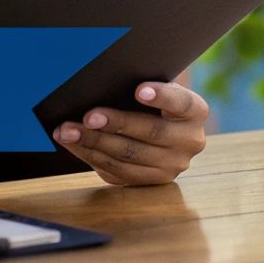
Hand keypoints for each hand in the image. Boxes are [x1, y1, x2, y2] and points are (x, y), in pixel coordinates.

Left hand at [53, 81, 207, 185]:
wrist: (163, 127)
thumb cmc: (151, 99)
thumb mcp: (156, 87)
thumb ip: (141, 86)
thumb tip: (101, 81)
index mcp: (196, 111)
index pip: (181, 101)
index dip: (161, 96)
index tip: (139, 90)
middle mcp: (190, 141)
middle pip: (151, 132)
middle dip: (115, 124)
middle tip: (88, 116)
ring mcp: (172, 166)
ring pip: (129, 156)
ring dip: (93, 143)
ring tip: (67, 131)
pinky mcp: (151, 181)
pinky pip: (118, 172)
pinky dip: (91, 157)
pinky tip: (73, 144)